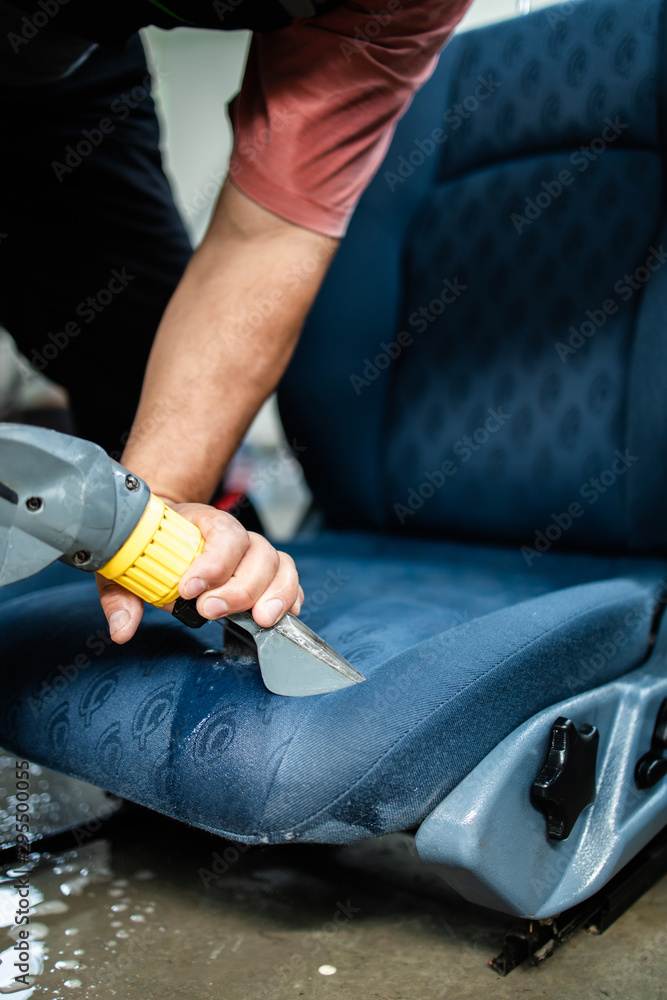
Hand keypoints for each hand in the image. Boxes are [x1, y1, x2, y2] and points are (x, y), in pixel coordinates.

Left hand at [96, 501, 303, 643]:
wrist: (161, 532)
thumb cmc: (146, 548)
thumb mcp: (124, 567)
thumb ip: (121, 597)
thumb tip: (122, 629)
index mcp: (202, 522)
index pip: (222, 533)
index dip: (213, 562)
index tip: (189, 590)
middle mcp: (235, 536)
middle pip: (258, 552)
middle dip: (240, 586)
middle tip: (211, 610)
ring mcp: (253, 555)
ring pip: (280, 565)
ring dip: (275, 593)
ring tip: (260, 619)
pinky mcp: (265, 575)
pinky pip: (289, 580)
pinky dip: (291, 597)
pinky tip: (282, 615)